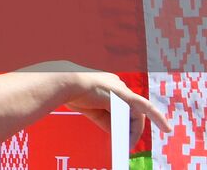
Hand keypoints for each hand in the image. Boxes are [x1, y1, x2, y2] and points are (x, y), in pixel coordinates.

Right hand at [55, 63, 169, 137]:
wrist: (65, 85)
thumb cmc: (74, 95)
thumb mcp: (94, 110)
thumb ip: (109, 121)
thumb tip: (121, 136)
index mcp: (109, 84)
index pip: (122, 106)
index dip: (123, 121)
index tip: (121, 134)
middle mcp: (118, 84)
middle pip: (131, 111)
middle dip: (130, 128)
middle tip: (127, 144)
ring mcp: (122, 89)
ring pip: (135, 113)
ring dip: (133, 131)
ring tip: (128, 144)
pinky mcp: (125, 95)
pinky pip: (145, 108)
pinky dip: (154, 119)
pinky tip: (163, 130)